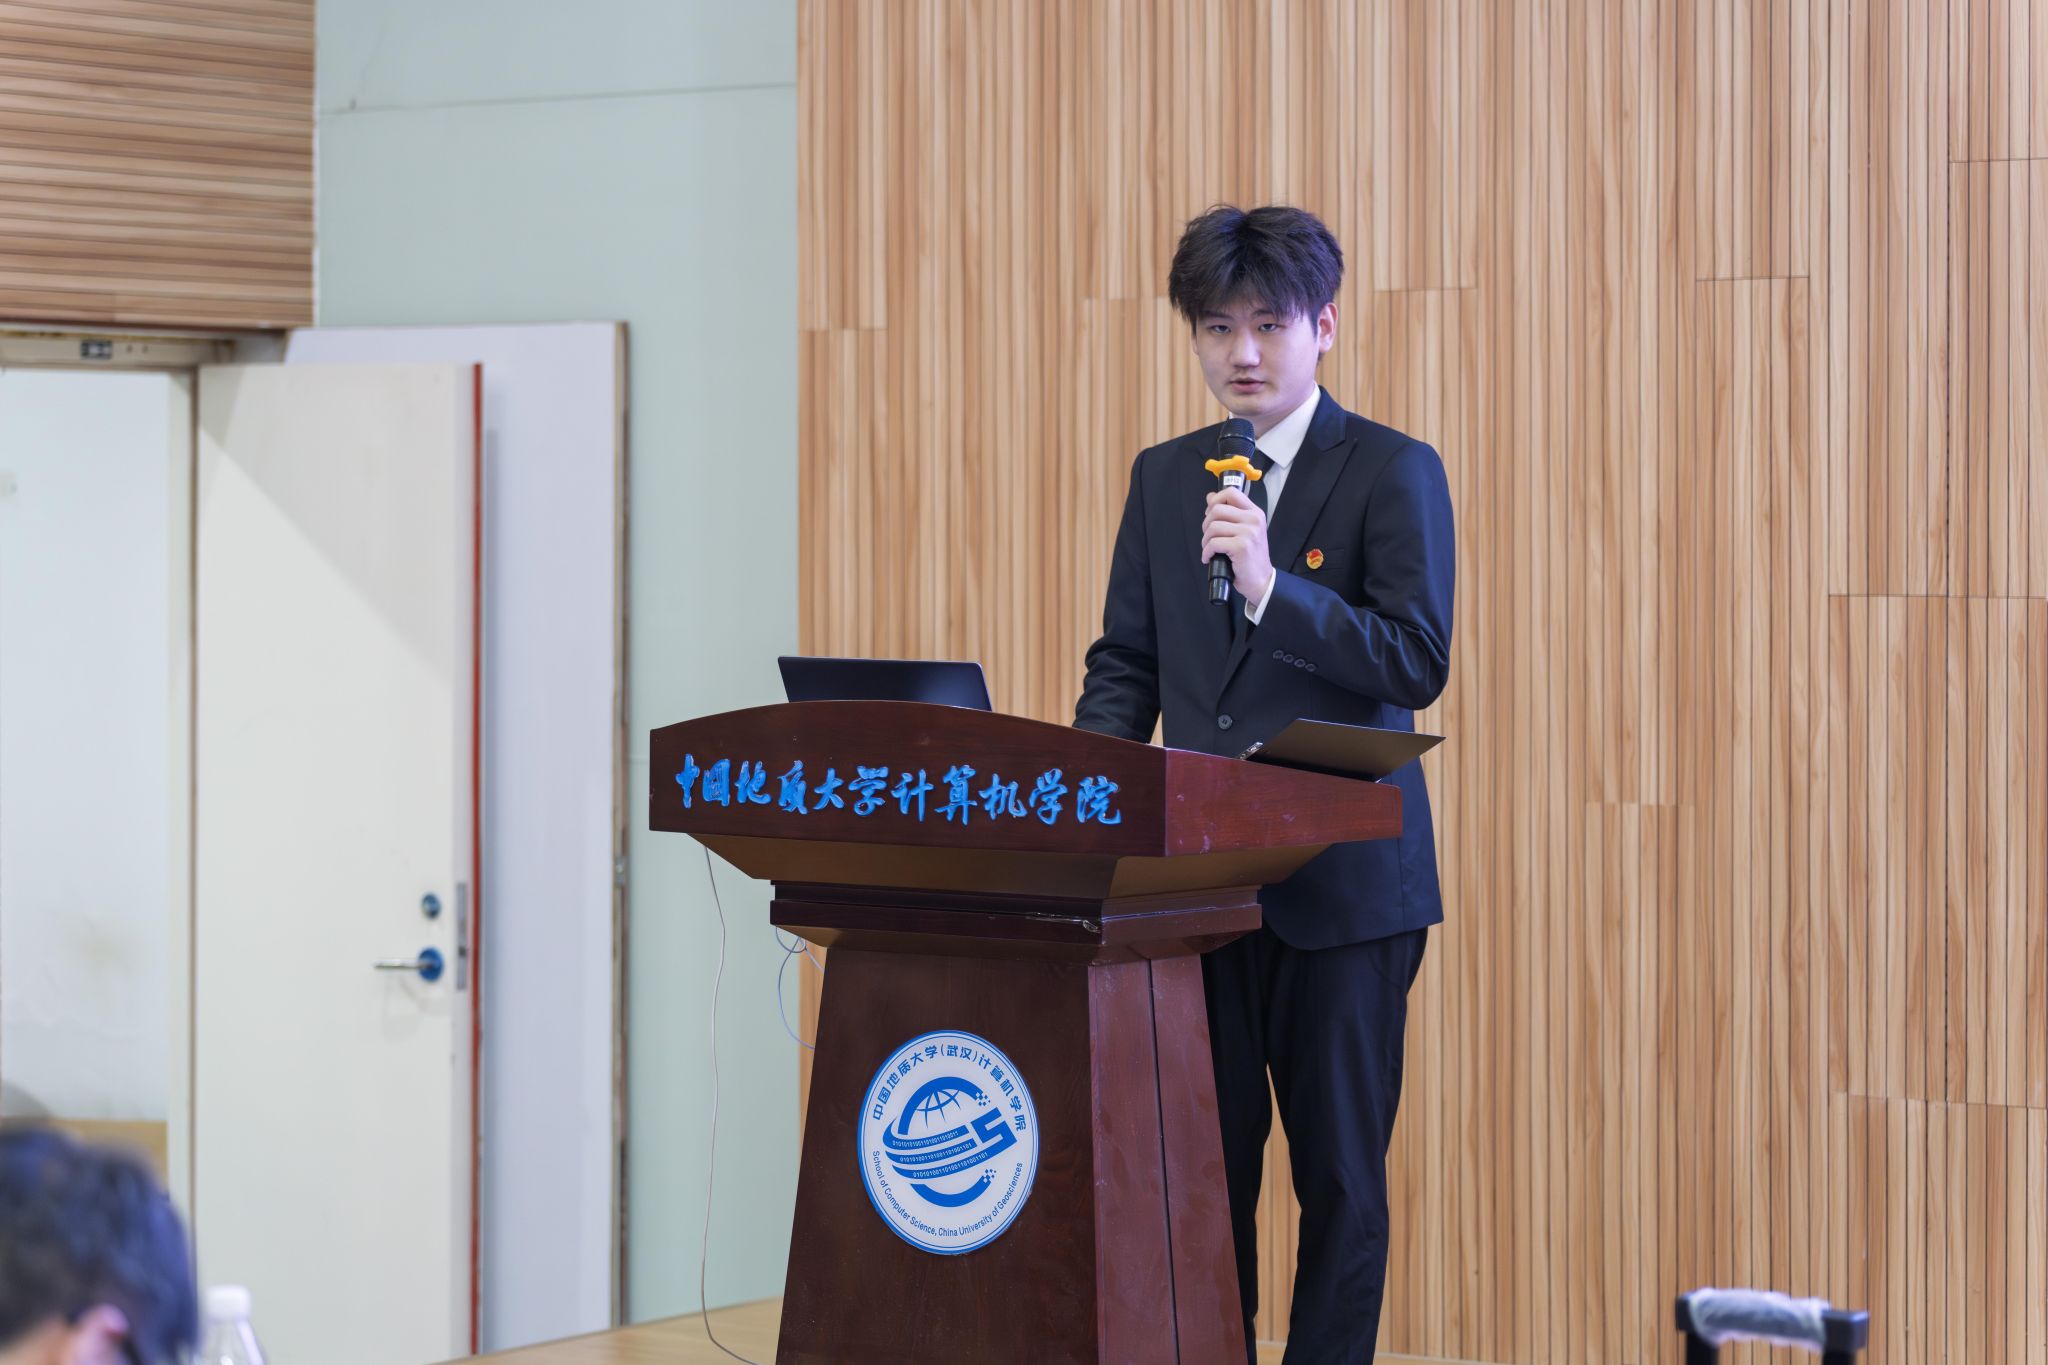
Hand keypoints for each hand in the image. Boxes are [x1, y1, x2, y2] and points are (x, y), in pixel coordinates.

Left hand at [1203, 488, 1273, 603]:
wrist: (1261, 580)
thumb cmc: (1250, 557)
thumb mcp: (1243, 530)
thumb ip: (1229, 513)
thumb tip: (1210, 497)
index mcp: (1255, 513)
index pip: (1231, 492)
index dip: (1216, 500)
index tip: (1210, 513)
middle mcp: (1254, 520)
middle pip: (1217, 509)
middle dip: (1206, 524)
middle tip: (1209, 537)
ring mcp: (1248, 532)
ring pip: (1213, 527)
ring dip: (1205, 540)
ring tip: (1210, 549)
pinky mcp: (1241, 546)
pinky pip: (1213, 543)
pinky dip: (1206, 552)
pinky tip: (1209, 558)